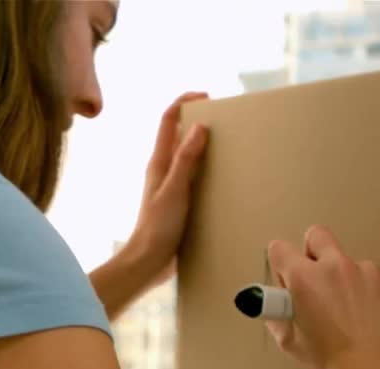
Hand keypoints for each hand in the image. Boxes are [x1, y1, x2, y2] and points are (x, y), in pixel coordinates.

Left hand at [126, 91, 209, 288]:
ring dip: (205, 146)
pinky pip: (194, 176)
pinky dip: (207, 169)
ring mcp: (170, 185)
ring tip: (230, 144)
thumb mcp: (175, 190)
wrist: (148, 261)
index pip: (168, 120)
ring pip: (187, 155)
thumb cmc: (158, 226)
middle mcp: (163, 169)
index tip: (208, 96)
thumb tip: (199, 126)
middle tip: (226, 120)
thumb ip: (185, 159)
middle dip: (198, 121)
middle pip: (179, 134)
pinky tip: (225, 178)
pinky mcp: (179, 202)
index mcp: (159, 162)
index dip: (184, 101)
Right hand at [265, 226, 379, 368]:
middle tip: (317, 281)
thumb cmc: (328, 362)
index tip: (288, 280)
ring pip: (349, 263)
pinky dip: (369, 293)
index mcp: (304, 278)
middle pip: (317, 235)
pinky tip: (370, 319)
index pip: (280, 248)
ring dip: (345, 280)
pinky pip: (374, 278)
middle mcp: (335, 266)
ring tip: (350, 315)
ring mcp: (367, 272)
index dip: (281, 265)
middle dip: (312, 252)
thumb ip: (276, 312)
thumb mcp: (288, 341)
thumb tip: (275, 299)